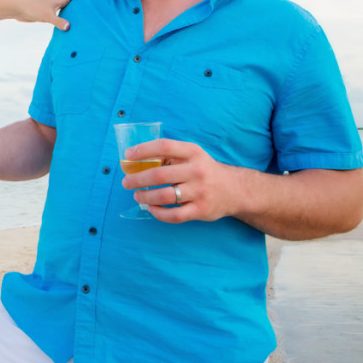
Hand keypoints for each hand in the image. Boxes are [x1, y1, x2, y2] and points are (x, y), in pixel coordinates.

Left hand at [15, 0, 97, 30]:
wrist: (18, 9)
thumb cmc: (32, 10)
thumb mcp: (46, 16)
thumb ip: (58, 21)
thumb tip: (69, 27)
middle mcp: (58, 0)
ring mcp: (54, 6)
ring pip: (70, 2)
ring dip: (79, 1)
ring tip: (89, 3)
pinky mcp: (49, 13)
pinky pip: (64, 11)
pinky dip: (71, 12)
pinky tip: (72, 18)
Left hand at [121, 138, 241, 222]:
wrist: (235, 189)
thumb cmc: (205, 170)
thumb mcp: (193, 156)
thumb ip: (171, 156)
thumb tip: (138, 160)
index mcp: (193, 152)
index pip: (164, 147)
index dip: (143, 150)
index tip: (128, 155)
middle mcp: (197, 170)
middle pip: (159, 174)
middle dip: (137, 179)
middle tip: (126, 182)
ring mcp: (199, 191)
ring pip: (164, 196)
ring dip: (145, 196)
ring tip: (137, 195)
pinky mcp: (201, 210)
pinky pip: (174, 215)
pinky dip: (158, 213)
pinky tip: (151, 208)